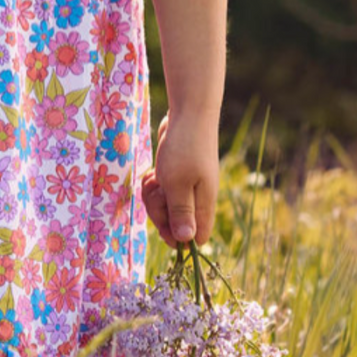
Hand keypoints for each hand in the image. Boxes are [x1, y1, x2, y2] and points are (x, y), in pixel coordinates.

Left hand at [140, 111, 218, 249]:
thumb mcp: (177, 183)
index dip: (177, 237)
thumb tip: (186, 242)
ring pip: (163, 206)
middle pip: (174, 223)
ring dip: (153, 194)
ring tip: (155, 177)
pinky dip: (153, 183)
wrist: (188, 115)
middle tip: (158, 190)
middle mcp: (197, 199)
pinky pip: (159, 191)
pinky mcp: (175, 177)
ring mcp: (186, 187)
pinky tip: (153, 172)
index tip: (162, 224)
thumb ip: (181, 213)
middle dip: (158, 210)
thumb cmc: (184, 149)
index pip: (196, 238)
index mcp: (203, 206)